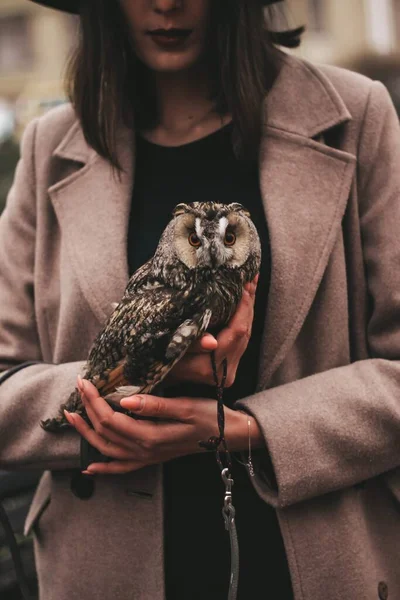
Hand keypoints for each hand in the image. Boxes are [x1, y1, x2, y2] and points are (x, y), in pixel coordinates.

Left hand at [64, 379, 263, 474]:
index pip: (111, 418)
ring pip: (108, 449)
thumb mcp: (186, 406)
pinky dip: (104, 468)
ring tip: (73, 418)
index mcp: (151, 436)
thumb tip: (125, 402)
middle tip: (77, 389)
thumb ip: (155, 406)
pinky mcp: (152, 459)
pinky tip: (90, 466)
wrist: (228, 435)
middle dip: (87, 410)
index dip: (94, 400)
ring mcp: (147, 457)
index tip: (85, 381)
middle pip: (105, 432)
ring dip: (87, 434)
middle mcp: (145, 450)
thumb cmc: (210, 417)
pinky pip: (122, 468)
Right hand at [165, 275, 257, 387]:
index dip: (242, 308)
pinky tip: (246, 300)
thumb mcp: (170, 348)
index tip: (243, 284)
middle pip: (244, 332)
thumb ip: (190, 343)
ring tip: (250, 284)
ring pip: (246, 334)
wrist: (160, 375)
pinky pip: (242, 337)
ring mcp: (230, 369)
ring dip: (248, 309)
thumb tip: (211, 343)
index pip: (236, 332)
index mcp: (211, 367)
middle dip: (248, 304)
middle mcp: (226, 371)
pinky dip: (244, 318)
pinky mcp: (231, 364)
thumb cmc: (160, 356)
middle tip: (251, 278)